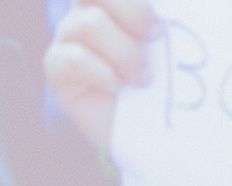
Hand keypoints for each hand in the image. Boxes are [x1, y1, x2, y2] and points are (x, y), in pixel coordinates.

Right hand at [45, 0, 159, 154]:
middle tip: (155, 38)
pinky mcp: (56, 68)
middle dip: (134, 12)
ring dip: (123, 52)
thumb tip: (174, 7)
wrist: (149, 127)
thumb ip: (165, 15)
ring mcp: (68, 36)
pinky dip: (99, 72)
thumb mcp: (171, 38)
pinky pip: (71, 59)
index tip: (156, 24)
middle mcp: (89, 9)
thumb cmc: (164, 78)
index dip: (133, 3)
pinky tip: (114, 86)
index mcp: (117, 2)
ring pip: (88, 23)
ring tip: (141, 77)